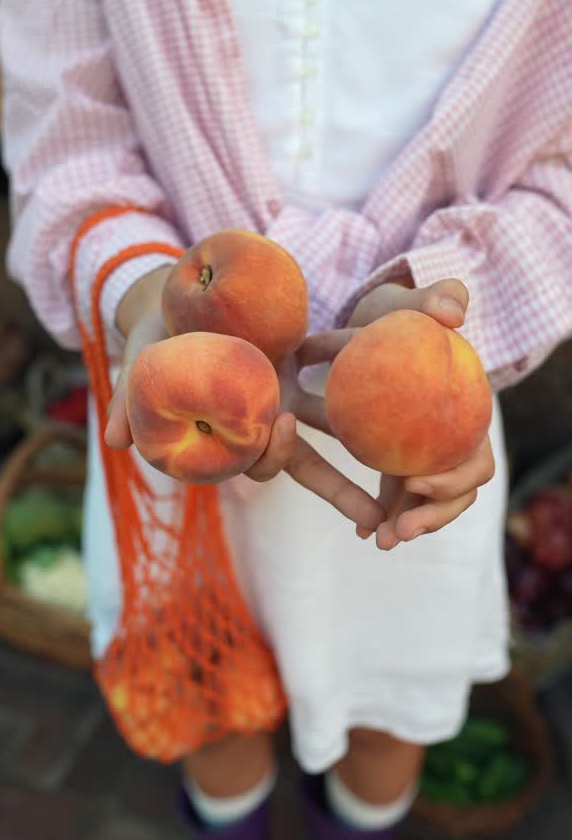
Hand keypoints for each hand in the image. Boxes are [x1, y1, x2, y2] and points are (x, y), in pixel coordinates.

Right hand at [105, 292, 383, 531]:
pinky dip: (370, 371)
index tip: (281, 424)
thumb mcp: (137, 367)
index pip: (260, 461)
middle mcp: (267, 421)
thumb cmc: (152, 339)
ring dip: (374, 447)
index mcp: (232, 433)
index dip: (273, 454)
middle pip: (313, 465)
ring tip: (414, 465)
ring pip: (339, 425)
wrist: (174, 298)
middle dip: (345, 494)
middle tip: (382, 520)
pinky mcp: (304, 356)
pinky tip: (403, 369)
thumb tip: (112, 442)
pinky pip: (343, 366)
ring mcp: (290, 392)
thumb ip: (125, 404)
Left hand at [347, 275, 495, 548]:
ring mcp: (423, 455)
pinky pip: (394, 498)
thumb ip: (438, 298)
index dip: (455, 479)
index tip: (415, 481)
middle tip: (399, 531)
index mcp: (465, 415)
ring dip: (408, 525)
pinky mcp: (393, 460)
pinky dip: (380, 516)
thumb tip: (453, 313)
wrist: (368, 327)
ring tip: (381, 541)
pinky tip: (363, 533)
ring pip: (425, 505)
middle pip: (455, 494)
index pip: (476, 460)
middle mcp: (449, 442)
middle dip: (432, 516)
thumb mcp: (413, 300)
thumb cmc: (399, 312)